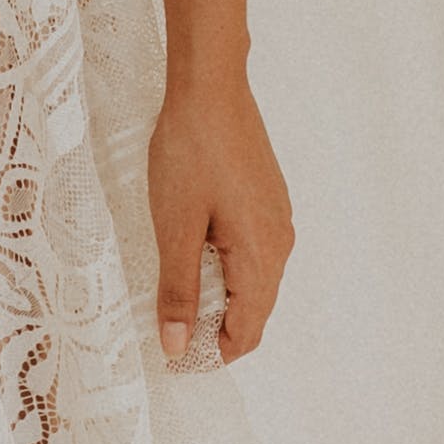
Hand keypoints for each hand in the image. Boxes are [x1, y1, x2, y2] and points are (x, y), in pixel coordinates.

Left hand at [151, 75, 293, 366]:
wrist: (211, 87)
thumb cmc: (191, 152)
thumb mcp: (175, 228)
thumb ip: (179, 291)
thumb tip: (178, 346)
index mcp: (262, 256)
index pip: (248, 331)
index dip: (212, 353)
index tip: (174, 357)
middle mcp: (279, 242)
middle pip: (254, 310)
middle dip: (213, 327)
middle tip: (164, 326)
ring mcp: (277, 218)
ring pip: (252, 281)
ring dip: (217, 296)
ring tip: (172, 290)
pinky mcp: (266, 199)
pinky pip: (251, 252)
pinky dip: (224, 267)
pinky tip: (191, 252)